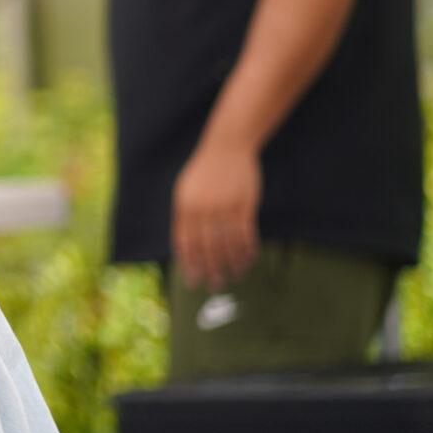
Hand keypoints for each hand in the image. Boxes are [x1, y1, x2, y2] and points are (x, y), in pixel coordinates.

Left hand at [172, 141, 261, 290]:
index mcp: (185, 206)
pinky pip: (245, 233)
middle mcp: (203, 208)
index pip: (184, 242)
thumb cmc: (204, 171)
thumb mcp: (185, 190)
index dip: (188, 263)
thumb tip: (186, 246)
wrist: (226, 147)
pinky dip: (247, 249)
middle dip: (210, 269)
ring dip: (231, 262)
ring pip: (227, 243)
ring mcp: (224, 206)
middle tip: (215, 285)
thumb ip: (185, 216)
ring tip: (234, 275)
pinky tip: (248, 259)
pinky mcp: (244, 204)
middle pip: (206, 246)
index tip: (192, 280)